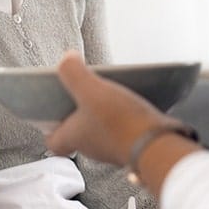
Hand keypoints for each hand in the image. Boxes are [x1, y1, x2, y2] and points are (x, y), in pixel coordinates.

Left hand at [45, 52, 171, 166]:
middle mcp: (92, 147)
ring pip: (101, 131)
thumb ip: (73, 72)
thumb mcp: (91, 90)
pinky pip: (124, 131)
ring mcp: (114, 148)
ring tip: (108, 93)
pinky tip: (131, 102)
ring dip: (102, 115)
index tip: (50, 114)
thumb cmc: (121, 123)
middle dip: (79, 114)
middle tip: (82, 95)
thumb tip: (66, 59)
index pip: (53, 141)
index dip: (49, 128)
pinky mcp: (134, 146)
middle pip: (78, 133)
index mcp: (74, 137)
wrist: (158, 145)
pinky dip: (124, 119)